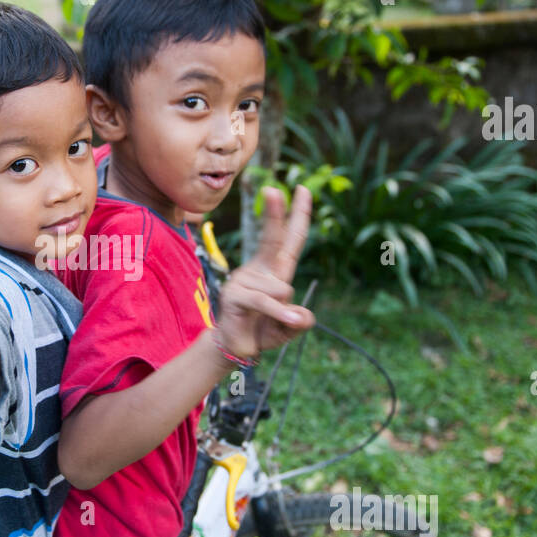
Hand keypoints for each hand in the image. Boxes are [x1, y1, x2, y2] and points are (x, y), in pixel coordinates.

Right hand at [214, 185, 314, 360]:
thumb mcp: (290, 327)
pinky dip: (279, 313)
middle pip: (272, 239)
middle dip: (275, 213)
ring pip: (279, 289)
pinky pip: (265, 301)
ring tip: (272, 321)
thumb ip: (300, 321)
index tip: (302, 189)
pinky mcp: (234, 294)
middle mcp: (260, 270)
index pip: (290, 239)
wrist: (237, 348)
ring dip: (284, 309)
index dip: (298, 215)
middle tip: (273, 188)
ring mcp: (244, 279)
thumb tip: (301, 315)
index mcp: (276, 270)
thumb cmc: (264, 330)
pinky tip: (289, 320)